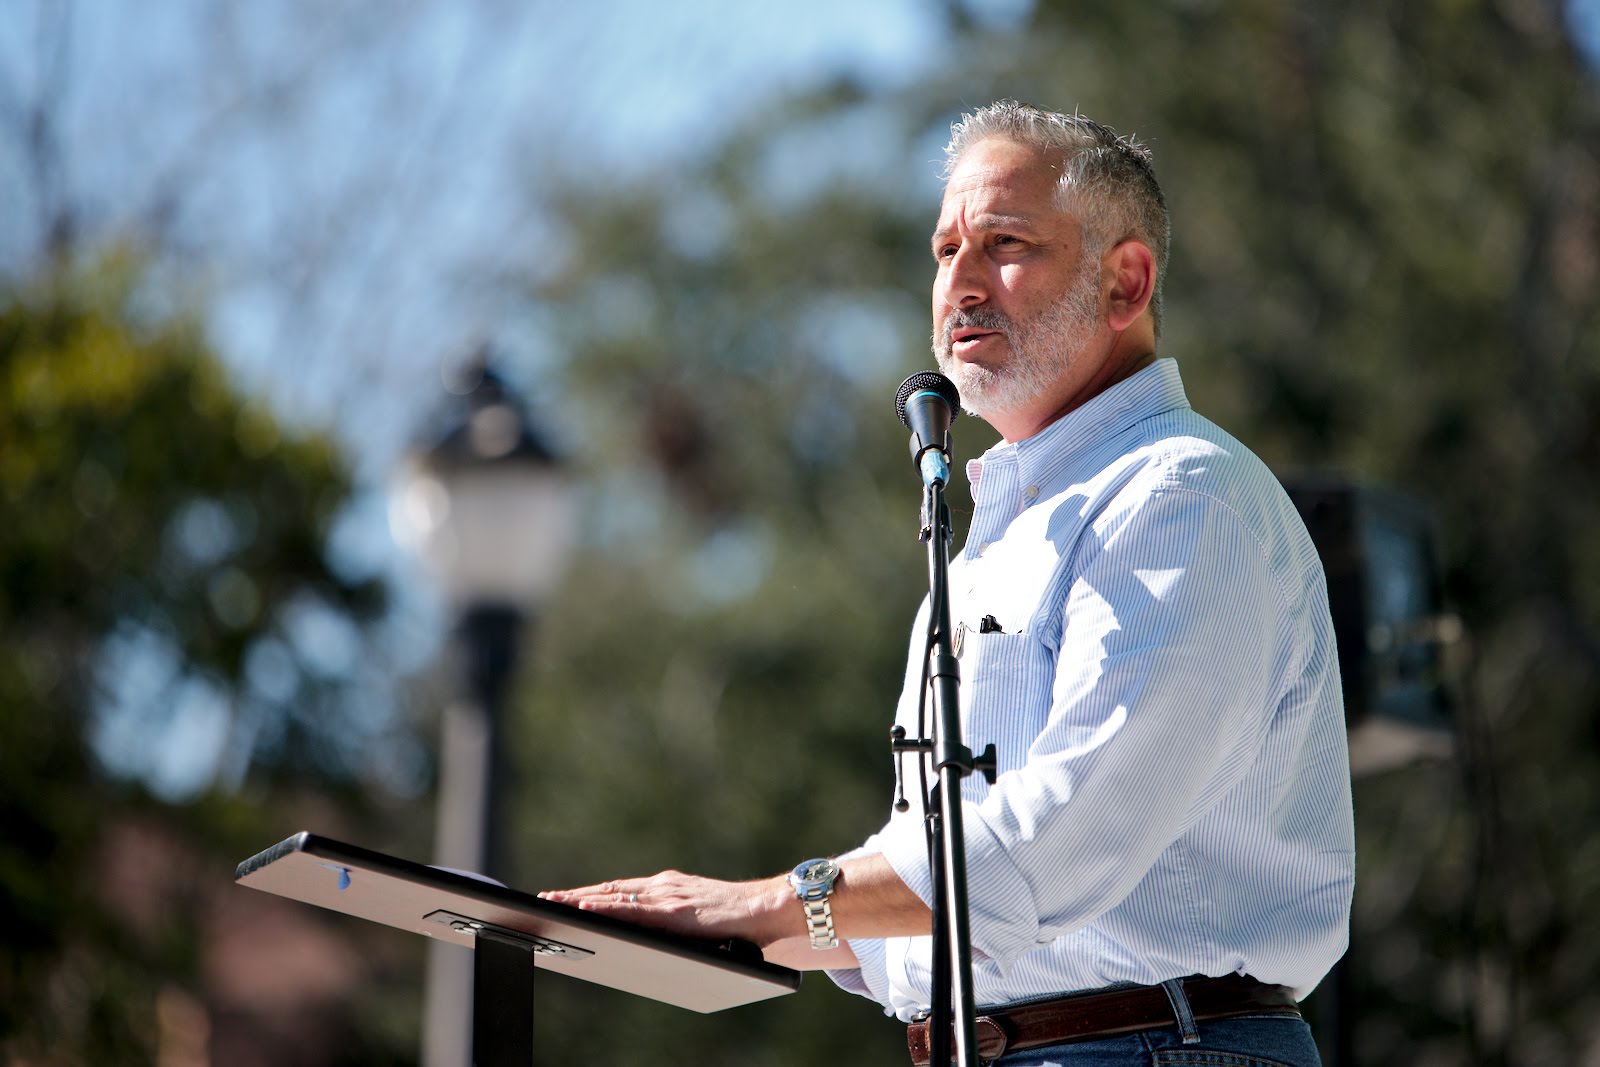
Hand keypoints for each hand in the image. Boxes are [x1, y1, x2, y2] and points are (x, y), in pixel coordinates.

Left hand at [539, 869, 794, 946]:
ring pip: (615, 896)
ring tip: (554, 901)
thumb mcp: (700, 919)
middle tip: (547, 898)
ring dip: (582, 898)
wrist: (769, 911)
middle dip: (578, 894)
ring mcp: (669, 896)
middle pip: (612, 890)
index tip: (567, 896)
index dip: (594, 894)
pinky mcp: (674, 910)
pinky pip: (632, 908)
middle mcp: (666, 887)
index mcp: (671, 889)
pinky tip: (585, 908)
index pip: (624, 891)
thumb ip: (678, 922)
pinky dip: (605, 906)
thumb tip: (661, 938)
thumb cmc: (741, 922)